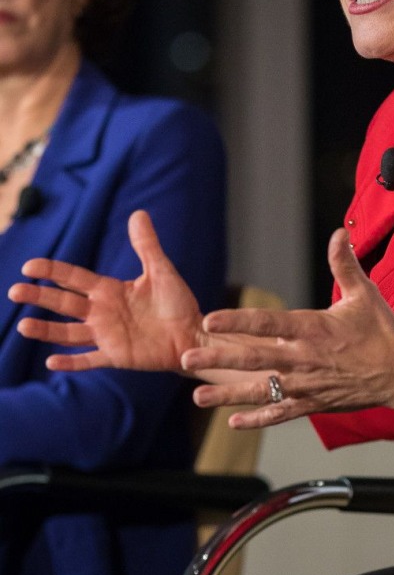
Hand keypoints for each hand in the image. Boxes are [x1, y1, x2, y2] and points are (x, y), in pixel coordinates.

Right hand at [8, 210, 203, 370]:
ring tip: (23, 326)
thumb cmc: (178, 303)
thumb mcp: (161, 271)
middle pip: (64, 303)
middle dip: (40, 297)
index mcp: (110, 290)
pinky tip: (51, 361)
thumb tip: (138, 213)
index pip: (74, 278)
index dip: (52, 271)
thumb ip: (147, 245)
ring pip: (69, 333)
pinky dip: (71, 362)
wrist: (194, 334)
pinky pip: (90, 360)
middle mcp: (103, 312)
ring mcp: (107, 336)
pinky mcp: (117, 356)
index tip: (28, 266)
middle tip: (14, 291)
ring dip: (47, 330)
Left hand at [181, 227, 393, 428]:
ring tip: (197, 398)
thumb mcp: (365, 295)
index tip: (211, 319)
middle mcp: (305, 359)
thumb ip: (345, 265)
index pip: (268, 323)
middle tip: (188, 358)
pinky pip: (281, 413)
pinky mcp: (314, 404)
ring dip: (228, 395)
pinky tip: (234, 422)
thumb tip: (337, 234)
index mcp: (314, 329)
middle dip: (219, 359)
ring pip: (261, 391)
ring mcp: (308, 385)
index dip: (238, 320)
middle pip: (254, 359)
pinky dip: (258, 419)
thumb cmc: (383, 332)